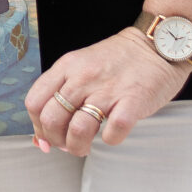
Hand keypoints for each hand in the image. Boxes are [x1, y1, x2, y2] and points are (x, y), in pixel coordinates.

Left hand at [24, 28, 187, 157]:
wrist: (157, 44)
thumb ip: (62, 92)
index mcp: (67, 66)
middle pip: (52, 119)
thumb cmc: (119, 60)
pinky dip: (109, 141)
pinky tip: (111, 133)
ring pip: (77, 131)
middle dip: (56, 141)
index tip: (47, 135)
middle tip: (67, 143)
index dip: (37, 126)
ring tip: (85, 146)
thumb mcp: (82, 66)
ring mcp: (108, 89)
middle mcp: (83, 77)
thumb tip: (42, 136)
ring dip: (78, 147)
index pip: (34, 102)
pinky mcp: (133, 102)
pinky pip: (112, 133)